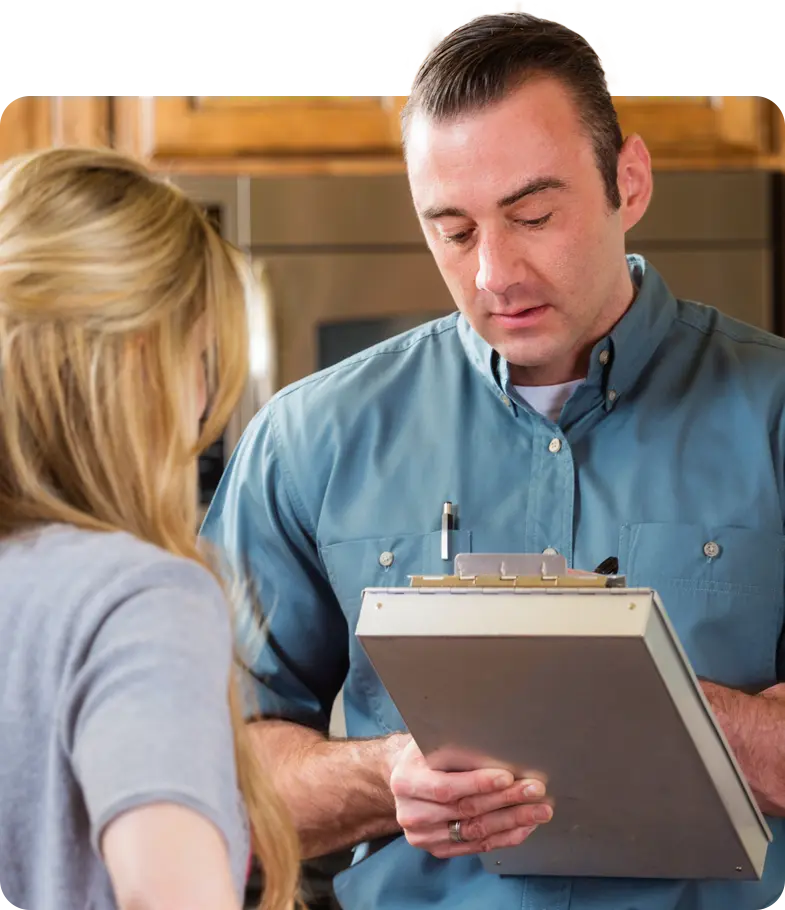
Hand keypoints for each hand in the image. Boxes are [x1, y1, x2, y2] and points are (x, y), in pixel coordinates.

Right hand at [389, 737, 551, 857]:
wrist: (407, 780)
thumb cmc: (424, 756)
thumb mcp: (430, 743)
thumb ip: (453, 748)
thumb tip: (495, 745)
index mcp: (406, 782)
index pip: (446, 788)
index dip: (479, 783)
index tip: (508, 777)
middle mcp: (412, 814)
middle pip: (466, 810)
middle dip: (505, 800)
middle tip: (534, 791)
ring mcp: (425, 836)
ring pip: (476, 831)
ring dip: (512, 821)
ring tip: (538, 810)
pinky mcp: (439, 849)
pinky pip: (478, 846)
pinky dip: (505, 837)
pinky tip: (524, 826)